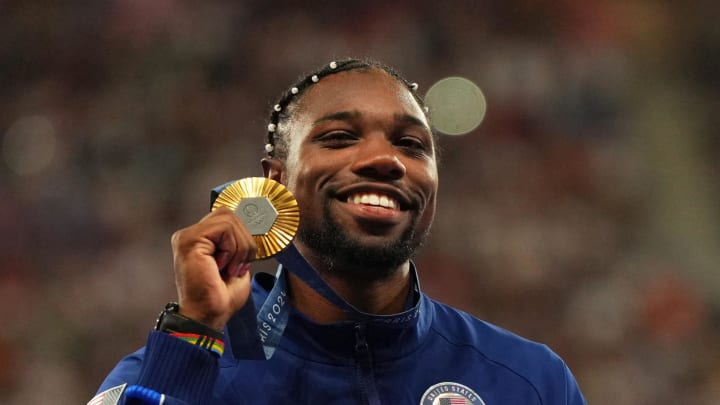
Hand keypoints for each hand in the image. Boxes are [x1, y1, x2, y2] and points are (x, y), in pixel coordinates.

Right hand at [170, 207, 256, 330]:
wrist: (209, 316)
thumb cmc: (221, 297)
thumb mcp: (237, 263)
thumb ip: (238, 243)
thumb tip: (250, 228)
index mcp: (199, 240)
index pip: (227, 218)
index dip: (243, 236)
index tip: (243, 262)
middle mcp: (189, 235)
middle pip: (229, 214)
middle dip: (244, 241)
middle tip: (239, 266)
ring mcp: (187, 236)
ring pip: (229, 220)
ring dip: (240, 247)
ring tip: (231, 268)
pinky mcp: (189, 240)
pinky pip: (224, 229)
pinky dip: (232, 248)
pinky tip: (223, 266)